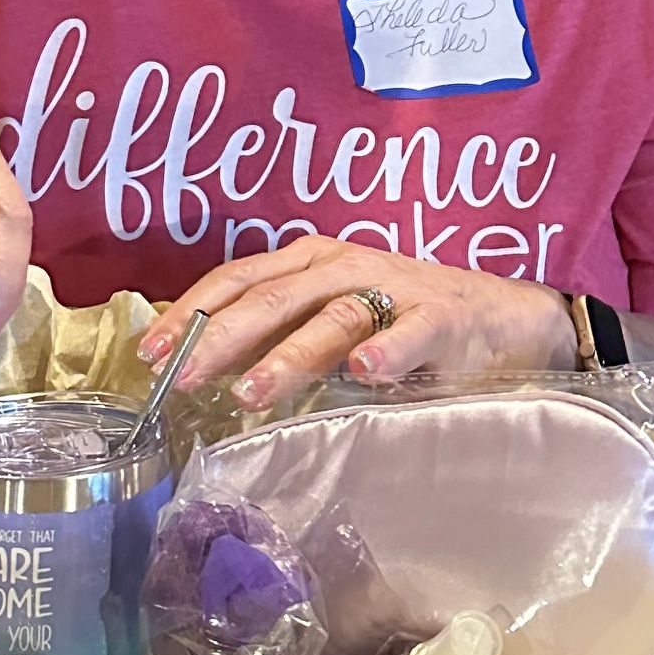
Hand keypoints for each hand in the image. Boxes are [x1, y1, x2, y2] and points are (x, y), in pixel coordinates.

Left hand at [137, 236, 576, 407]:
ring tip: (252, 391)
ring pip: (332, 317)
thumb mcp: (333, 324)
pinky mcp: (443, 319)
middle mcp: (347, 265)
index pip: (239, 279)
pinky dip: (386, 349)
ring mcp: (396, 289)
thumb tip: (205, 368)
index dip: (194, 312)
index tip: (151, 351)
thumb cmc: (404, 325)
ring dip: (290, 355)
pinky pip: (411, 332)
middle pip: (273, 298)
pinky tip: (363, 371)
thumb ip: (281, 339)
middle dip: (223, 337)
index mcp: (312, 263)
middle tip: (184, 377)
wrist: (502, 320)